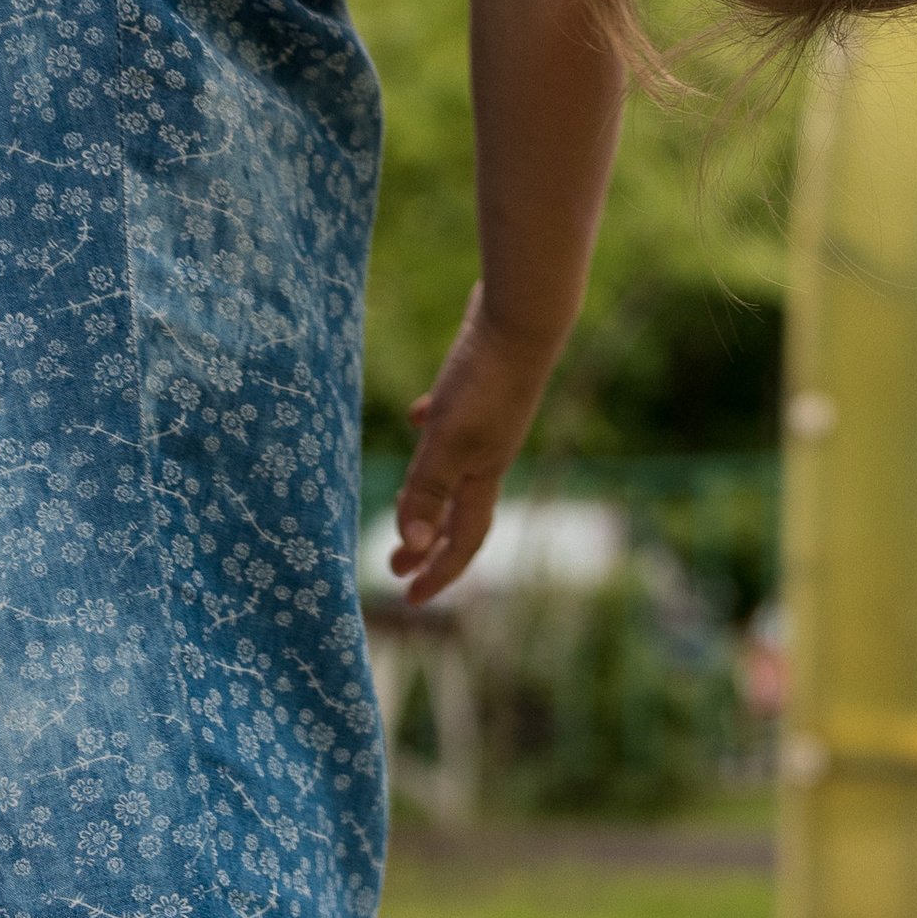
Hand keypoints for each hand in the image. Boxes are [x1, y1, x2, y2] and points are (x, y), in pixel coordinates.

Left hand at [389, 288, 558, 605]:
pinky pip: (451, 421)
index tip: (410, 598)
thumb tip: (413, 548)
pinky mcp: (478, 387)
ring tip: (405, 502)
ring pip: (454, 470)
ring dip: (428, 493)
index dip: (438, 573)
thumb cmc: (486, 383)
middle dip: (427, 544)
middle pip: (458, 512)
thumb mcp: (449, 442)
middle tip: (394, 565)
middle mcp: (488, 455)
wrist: (521, 318)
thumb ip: (429, 491)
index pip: (463, 540)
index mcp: (483, 476)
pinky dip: (433, 430)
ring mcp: (486, 421)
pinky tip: (418, 417)